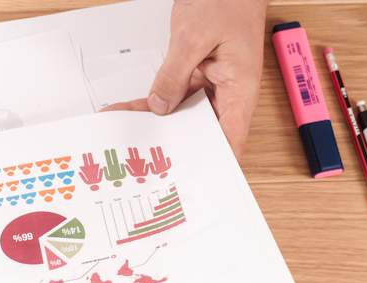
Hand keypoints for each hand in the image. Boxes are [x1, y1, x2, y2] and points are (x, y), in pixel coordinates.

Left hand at [101, 0, 267, 160]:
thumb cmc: (226, 1)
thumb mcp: (193, 37)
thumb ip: (174, 73)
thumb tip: (161, 106)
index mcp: (240, 88)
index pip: (230, 138)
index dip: (214, 164)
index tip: (194, 181)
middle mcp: (228, 93)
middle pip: (202, 134)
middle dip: (175, 150)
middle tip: (148, 167)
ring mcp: (211, 87)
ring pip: (182, 118)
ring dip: (156, 128)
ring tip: (127, 142)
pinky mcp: (196, 79)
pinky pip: (172, 98)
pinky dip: (150, 105)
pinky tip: (126, 112)